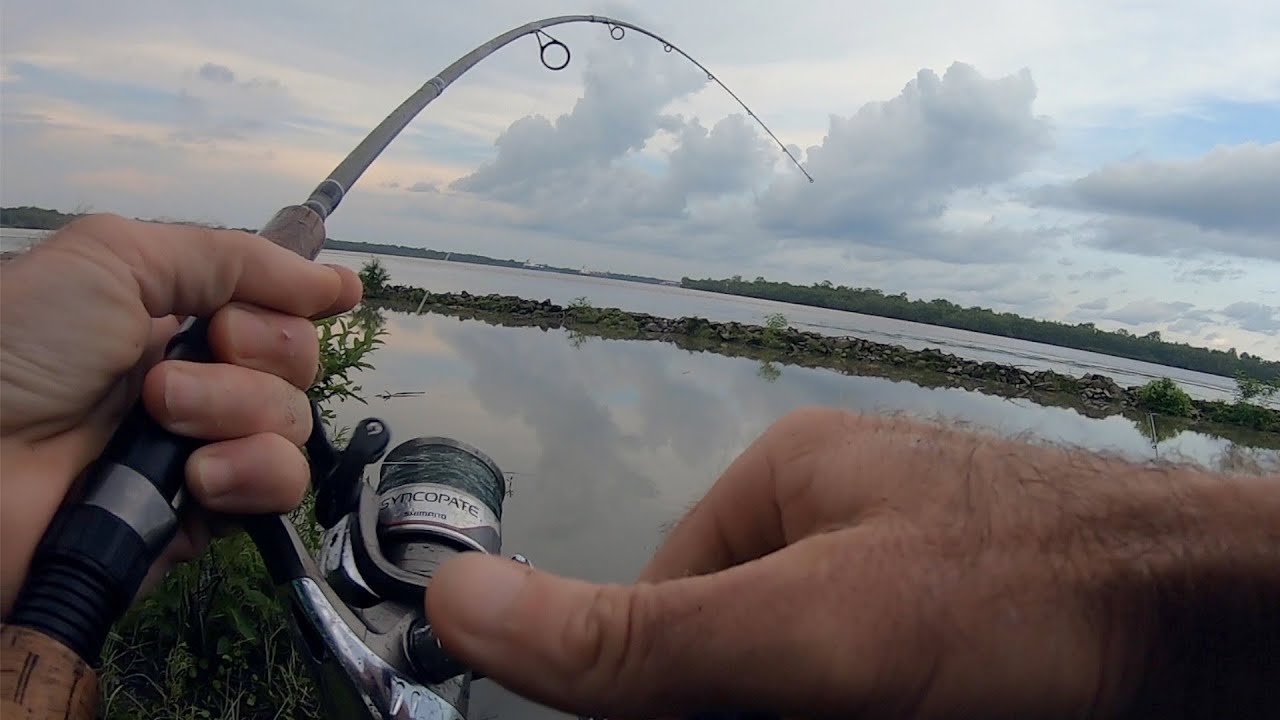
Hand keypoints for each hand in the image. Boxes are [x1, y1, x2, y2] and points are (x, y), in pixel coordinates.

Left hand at [0, 214, 360, 615]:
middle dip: (258, 353)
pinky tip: (197, 478)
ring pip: (292, 422)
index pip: (276, 305)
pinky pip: (279, 486)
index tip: (335, 295)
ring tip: (162, 418)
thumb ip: (230, 258)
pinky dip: (251, 473)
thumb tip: (333, 280)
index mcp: (172, 316)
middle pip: (296, 361)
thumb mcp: (114, 260)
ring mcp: (203, 448)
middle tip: (172, 365)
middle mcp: (197, 379)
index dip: (300, 300)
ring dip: (236, 412)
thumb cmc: (17, 346)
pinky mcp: (204, 515)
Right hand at [427, 408, 1279, 718]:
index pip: (666, 604)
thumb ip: (637, 638)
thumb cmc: (1004, 603)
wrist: (1214, 623)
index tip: (733, 718)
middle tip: (827, 712)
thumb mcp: (806, 629)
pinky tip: (926, 702)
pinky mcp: (962, 623)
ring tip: (891, 703)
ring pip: (813, 674)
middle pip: (741, 648)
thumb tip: (452, 599)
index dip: (671, 699)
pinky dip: (873, 702)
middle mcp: (842, 515)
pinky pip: (877, 677)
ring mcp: (910, 569)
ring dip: (817, 703)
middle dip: (753, 703)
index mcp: (784, 478)